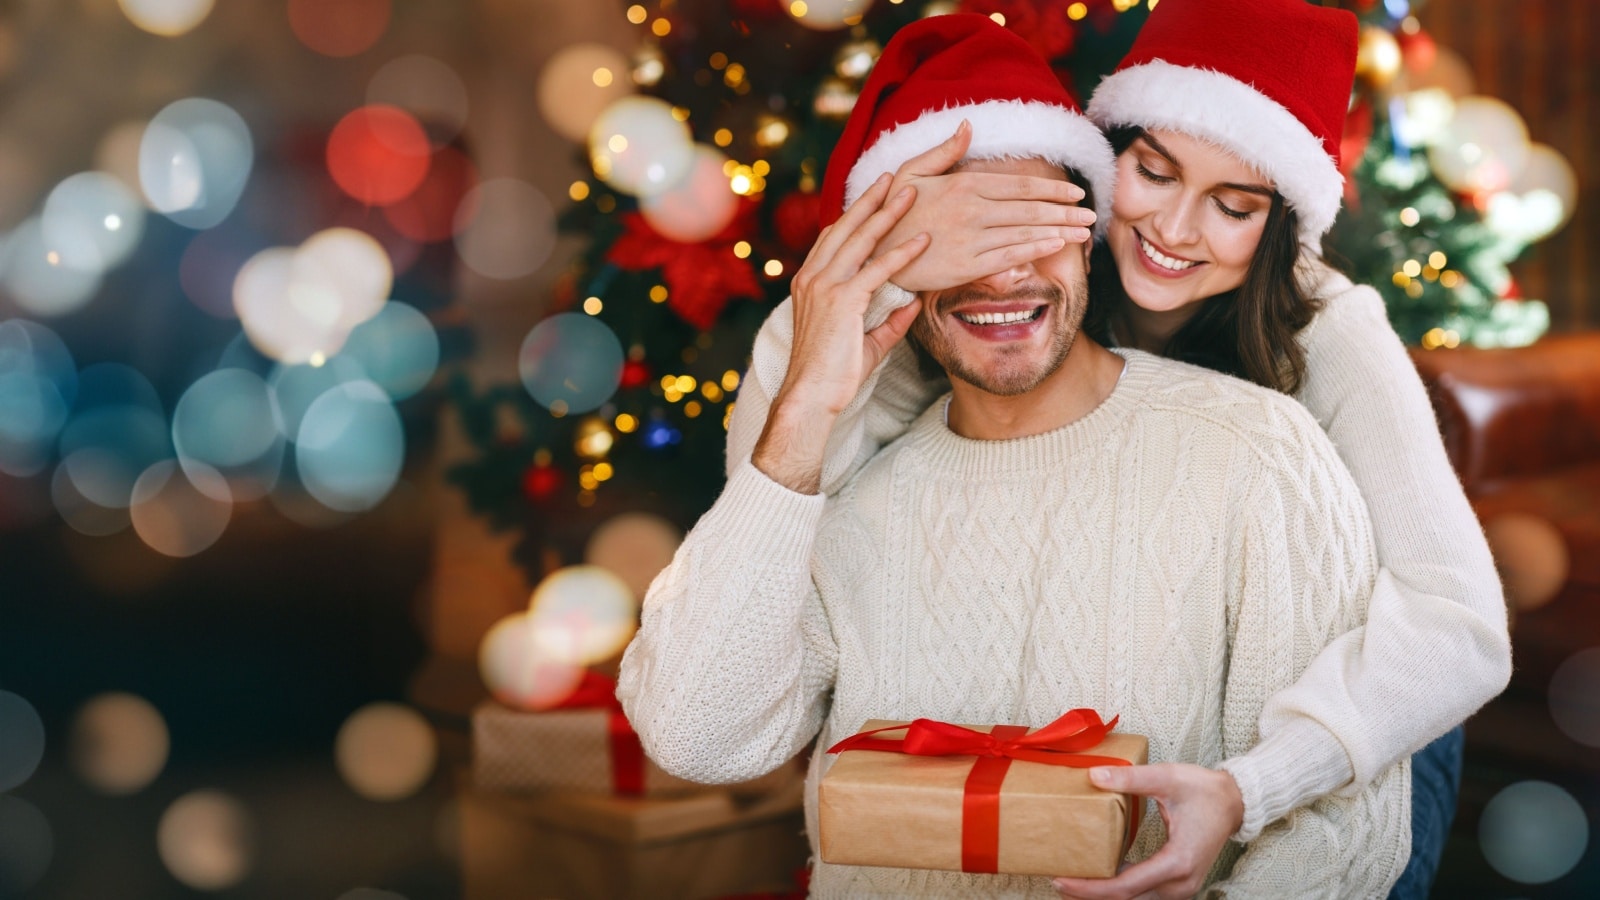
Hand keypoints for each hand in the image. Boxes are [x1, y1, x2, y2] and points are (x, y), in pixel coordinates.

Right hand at [752, 172, 928, 493]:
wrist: (809, 397)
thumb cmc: (833, 376)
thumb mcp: (867, 342)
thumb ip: (890, 321)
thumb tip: (914, 304)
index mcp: (811, 284)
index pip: (833, 239)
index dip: (855, 216)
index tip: (875, 197)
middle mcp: (813, 278)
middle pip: (845, 227)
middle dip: (871, 200)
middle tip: (893, 177)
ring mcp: (823, 287)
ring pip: (860, 240)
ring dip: (888, 214)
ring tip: (911, 193)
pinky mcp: (840, 301)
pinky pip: (876, 269)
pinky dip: (901, 253)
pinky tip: (922, 240)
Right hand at [879, 120, 1095, 292]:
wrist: (874, 254)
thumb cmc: (894, 211)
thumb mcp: (912, 171)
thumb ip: (944, 151)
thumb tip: (968, 124)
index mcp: (964, 184)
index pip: (1020, 184)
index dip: (1053, 188)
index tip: (1077, 193)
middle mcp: (973, 210)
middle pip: (1030, 208)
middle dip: (1065, 211)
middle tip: (1092, 215)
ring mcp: (972, 239)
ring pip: (1025, 231)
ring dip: (1059, 230)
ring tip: (1083, 231)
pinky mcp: (967, 265)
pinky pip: (1009, 255)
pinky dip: (1035, 249)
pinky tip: (1056, 245)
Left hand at [1052, 764, 1243, 899]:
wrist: (1235, 801)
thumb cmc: (1204, 790)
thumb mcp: (1167, 778)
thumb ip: (1130, 778)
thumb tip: (1093, 776)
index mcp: (1177, 862)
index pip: (1124, 887)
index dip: (1090, 888)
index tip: (1062, 879)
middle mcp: (1180, 883)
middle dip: (1090, 894)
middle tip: (1057, 880)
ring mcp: (1181, 887)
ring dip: (1104, 894)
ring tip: (1072, 880)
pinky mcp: (1178, 883)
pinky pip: (1143, 893)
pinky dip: (1120, 889)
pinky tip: (1098, 877)